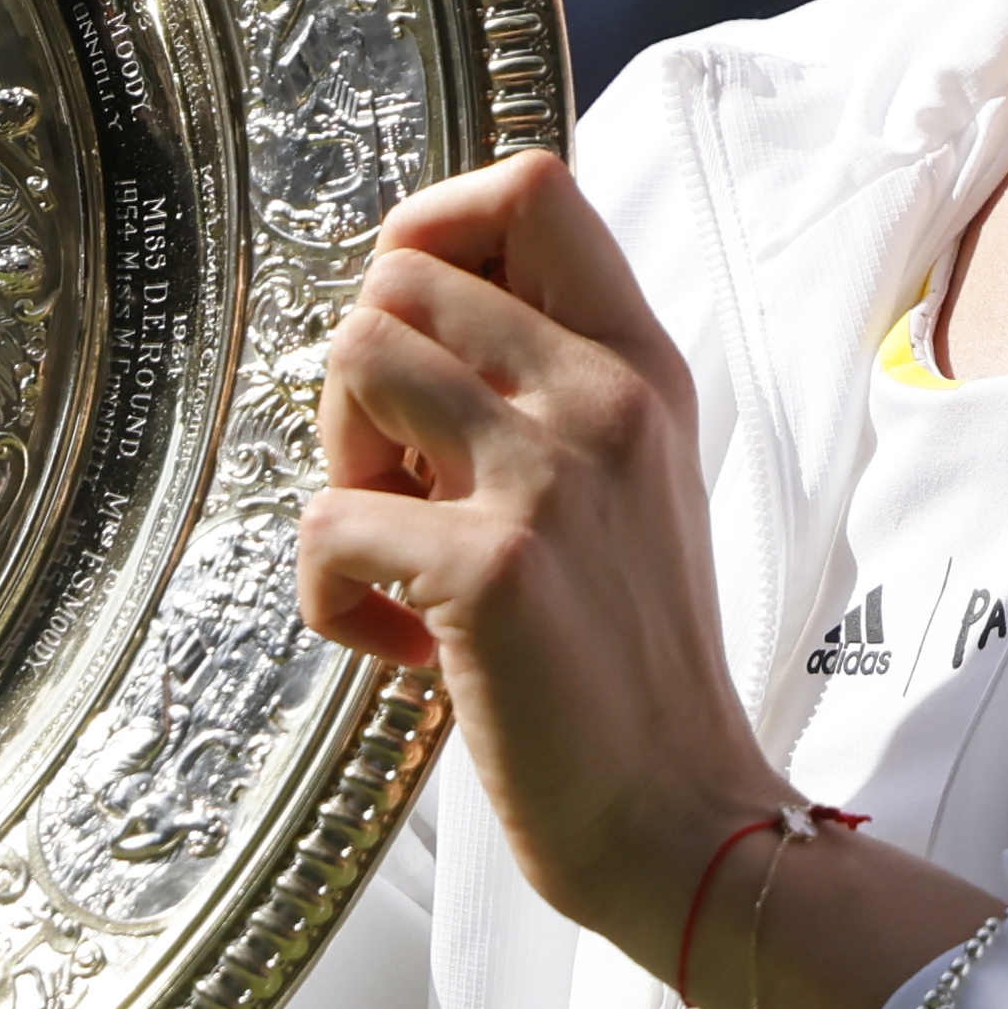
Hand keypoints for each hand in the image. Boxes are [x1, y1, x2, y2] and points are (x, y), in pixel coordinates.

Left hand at [297, 153, 780, 955]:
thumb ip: (550, 386)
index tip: (415, 338)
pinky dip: (329, 600)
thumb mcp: (630, 483)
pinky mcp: (490, 569)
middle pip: (401, 274)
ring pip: (354, 358)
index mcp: (641, 367)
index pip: (535, 187)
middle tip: (399, 491)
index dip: (432, 229)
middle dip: (360, 383)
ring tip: (398, 556)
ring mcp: (550, 477)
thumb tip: (409, 313)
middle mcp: (603, 397)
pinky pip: (323, 525)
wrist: (683, 821)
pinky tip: (398, 650)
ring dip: (339, 468)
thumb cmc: (631, 666)